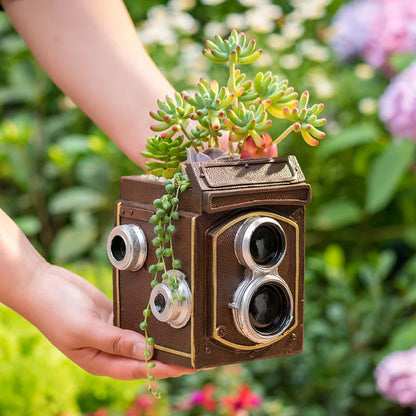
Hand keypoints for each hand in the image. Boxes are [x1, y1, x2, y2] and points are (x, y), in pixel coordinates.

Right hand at [28, 262, 194, 379]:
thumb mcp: (85, 329)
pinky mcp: (113, 313)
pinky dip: (148, 319)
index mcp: (99, 361)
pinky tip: (164, 315)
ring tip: (184, 335)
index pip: (137, 369)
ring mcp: (111, 330)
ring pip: (141, 337)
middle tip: (193, 353)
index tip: (186, 366)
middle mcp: (108, 349)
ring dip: (159, 337)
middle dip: (166, 356)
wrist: (42, 284)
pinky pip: (135, 319)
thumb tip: (147, 352)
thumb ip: (116, 342)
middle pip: (143, 356)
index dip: (162, 369)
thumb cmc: (56, 311)